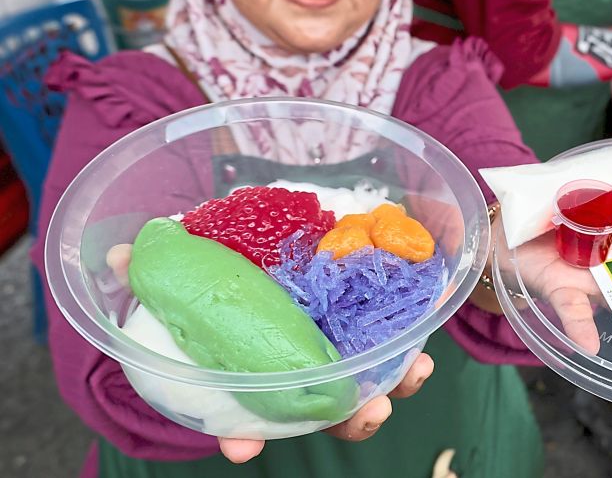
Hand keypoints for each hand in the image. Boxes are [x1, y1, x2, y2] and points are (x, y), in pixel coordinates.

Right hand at [106, 245, 436, 463]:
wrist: (273, 231)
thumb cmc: (225, 264)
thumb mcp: (189, 265)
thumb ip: (155, 265)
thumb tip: (119, 253)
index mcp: (259, 365)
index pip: (250, 417)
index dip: (243, 435)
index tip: (243, 445)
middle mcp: (301, 363)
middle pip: (326, 408)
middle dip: (347, 419)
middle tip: (364, 414)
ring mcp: (342, 341)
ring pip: (372, 380)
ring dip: (394, 384)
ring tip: (411, 374)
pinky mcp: (374, 308)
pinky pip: (399, 329)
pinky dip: (415, 331)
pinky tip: (427, 326)